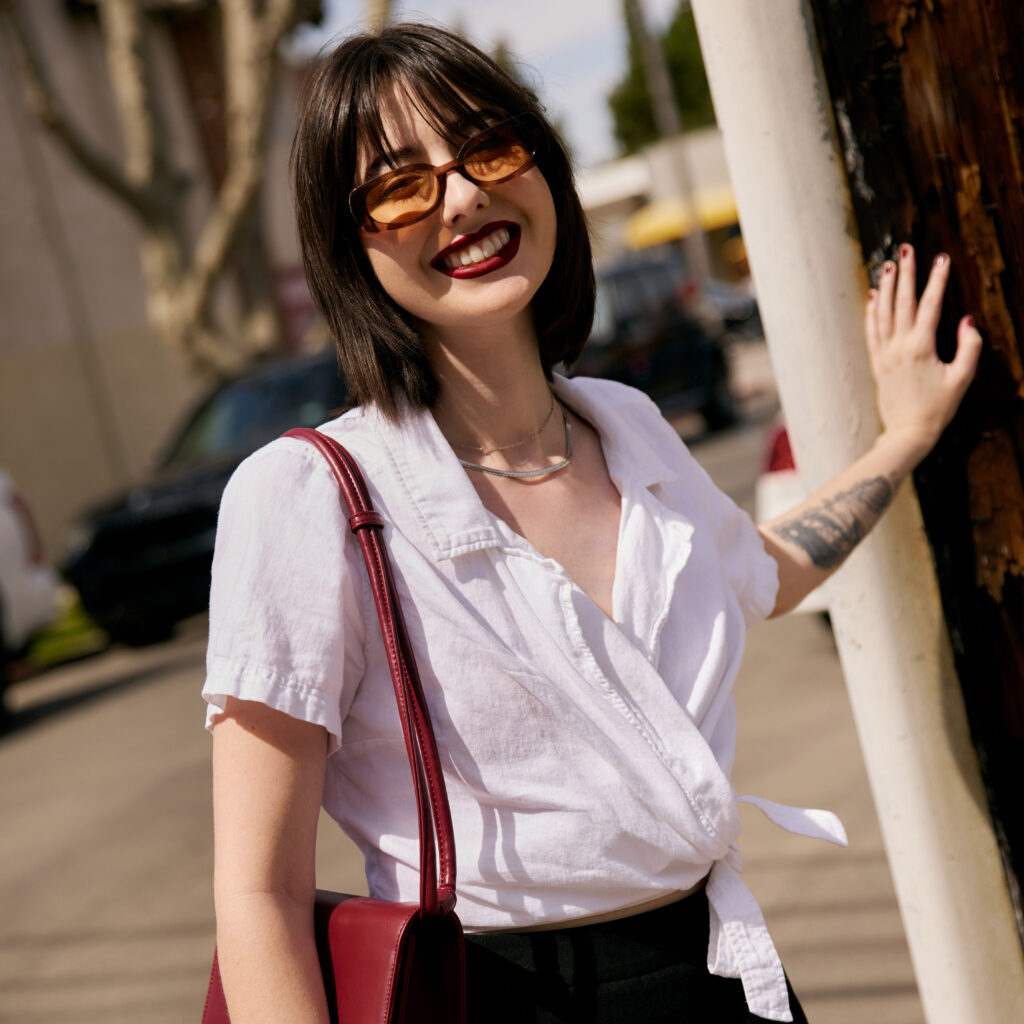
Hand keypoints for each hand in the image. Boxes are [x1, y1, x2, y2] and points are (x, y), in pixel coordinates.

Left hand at [866, 244, 981, 460]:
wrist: (908, 432)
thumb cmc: (938, 408)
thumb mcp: (962, 379)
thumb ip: (969, 348)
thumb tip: (968, 322)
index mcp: (921, 347)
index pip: (930, 305)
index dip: (936, 280)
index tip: (941, 258)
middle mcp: (898, 347)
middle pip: (902, 302)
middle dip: (906, 273)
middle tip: (905, 249)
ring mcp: (884, 354)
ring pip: (882, 313)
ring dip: (886, 287)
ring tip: (888, 265)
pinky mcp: (876, 363)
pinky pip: (871, 331)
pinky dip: (871, 311)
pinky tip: (873, 296)